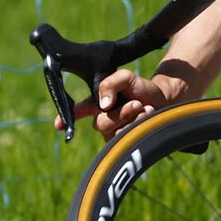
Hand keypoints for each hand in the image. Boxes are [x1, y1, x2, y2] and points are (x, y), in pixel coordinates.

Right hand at [55, 69, 181, 140]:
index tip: (58, 125)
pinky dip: (137, 128)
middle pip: (101, 123)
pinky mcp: (123, 142)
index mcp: (96, 103)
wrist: (162, 100)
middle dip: (121, 113)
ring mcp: (111, 132)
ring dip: (131, 119)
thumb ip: (110, 84)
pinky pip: (124, 140)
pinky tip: (146, 119)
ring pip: (113, 132)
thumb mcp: (125, 77)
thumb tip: (102, 105)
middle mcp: (100, 118)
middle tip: (136, 104)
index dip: (65, 118)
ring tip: (144, 109)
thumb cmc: (140, 88)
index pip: (76, 111)